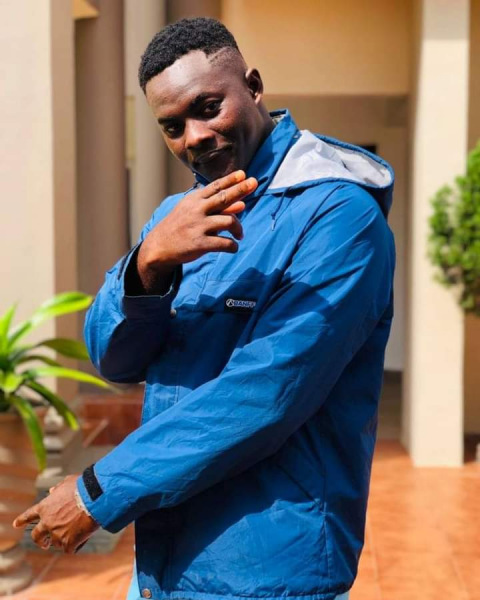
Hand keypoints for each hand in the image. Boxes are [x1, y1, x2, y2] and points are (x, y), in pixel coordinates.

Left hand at [12, 474, 98, 553]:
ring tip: (77, 532)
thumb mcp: (68, 483)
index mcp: (45, 507)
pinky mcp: (68, 543)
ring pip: (57, 542)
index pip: (29, 514)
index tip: (16, 524)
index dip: (22, 519)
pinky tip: (82, 539)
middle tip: (44, 544)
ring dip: (65, 539)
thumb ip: (58, 489)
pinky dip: (75, 545)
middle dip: (40, 541)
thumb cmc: (82, 488)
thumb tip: (52, 492)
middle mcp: (47, 522)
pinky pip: (69, 548)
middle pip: (37, 536)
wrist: (93, 499)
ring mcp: (57, 534)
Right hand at [138, 170, 257, 290]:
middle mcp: (197, 210)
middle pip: (223, 197)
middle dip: (240, 189)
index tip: (243, 174)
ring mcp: (198, 226)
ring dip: (239, 228)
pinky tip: (233, 247)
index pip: (215, 186)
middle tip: (254, 182)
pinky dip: (233, 246)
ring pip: (229, 221)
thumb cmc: (181, 226)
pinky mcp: (200, 244)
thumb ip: (218, 208)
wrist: (159, 246)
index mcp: (195, 200)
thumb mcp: (194, 212)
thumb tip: (243, 204)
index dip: (230, 179)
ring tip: (239, 235)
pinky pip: (224, 243)